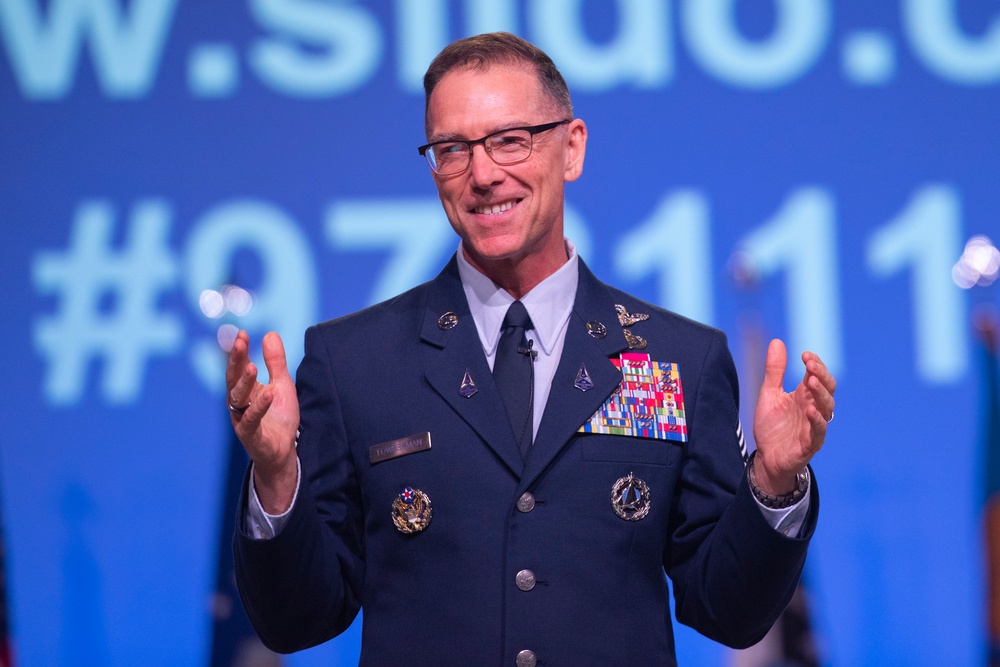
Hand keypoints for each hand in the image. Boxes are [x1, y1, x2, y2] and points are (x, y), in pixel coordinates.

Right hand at [226, 330, 299, 512]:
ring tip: (252, 366)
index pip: (238, 367)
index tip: (241, 333)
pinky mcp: (250, 435)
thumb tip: (270, 334)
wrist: (284, 451)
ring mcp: (242, 419)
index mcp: (245, 390)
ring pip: (238, 398)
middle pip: (233, 379)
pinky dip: (259, 407)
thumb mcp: (282, 385)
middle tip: (239, 342)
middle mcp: (239, 403)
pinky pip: (251, 420)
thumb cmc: (279, 418)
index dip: (239, 351)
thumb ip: (276, 362)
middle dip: (235, 360)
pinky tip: (269, 394)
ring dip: (244, 382)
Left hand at [751, 339, 835, 494]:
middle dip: (822, 375)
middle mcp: (813, 408)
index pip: (817, 375)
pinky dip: (817, 420)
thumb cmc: (772, 427)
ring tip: (812, 382)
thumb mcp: (769, 394)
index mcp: (805, 395)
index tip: (805, 354)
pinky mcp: (810, 444)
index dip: (815, 364)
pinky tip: (811, 410)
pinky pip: (819, 431)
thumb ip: (775, 371)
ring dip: (821, 394)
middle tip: (810, 364)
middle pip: (827, 388)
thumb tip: (777, 341)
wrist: (766, 458)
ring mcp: (814, 426)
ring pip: (827, 408)